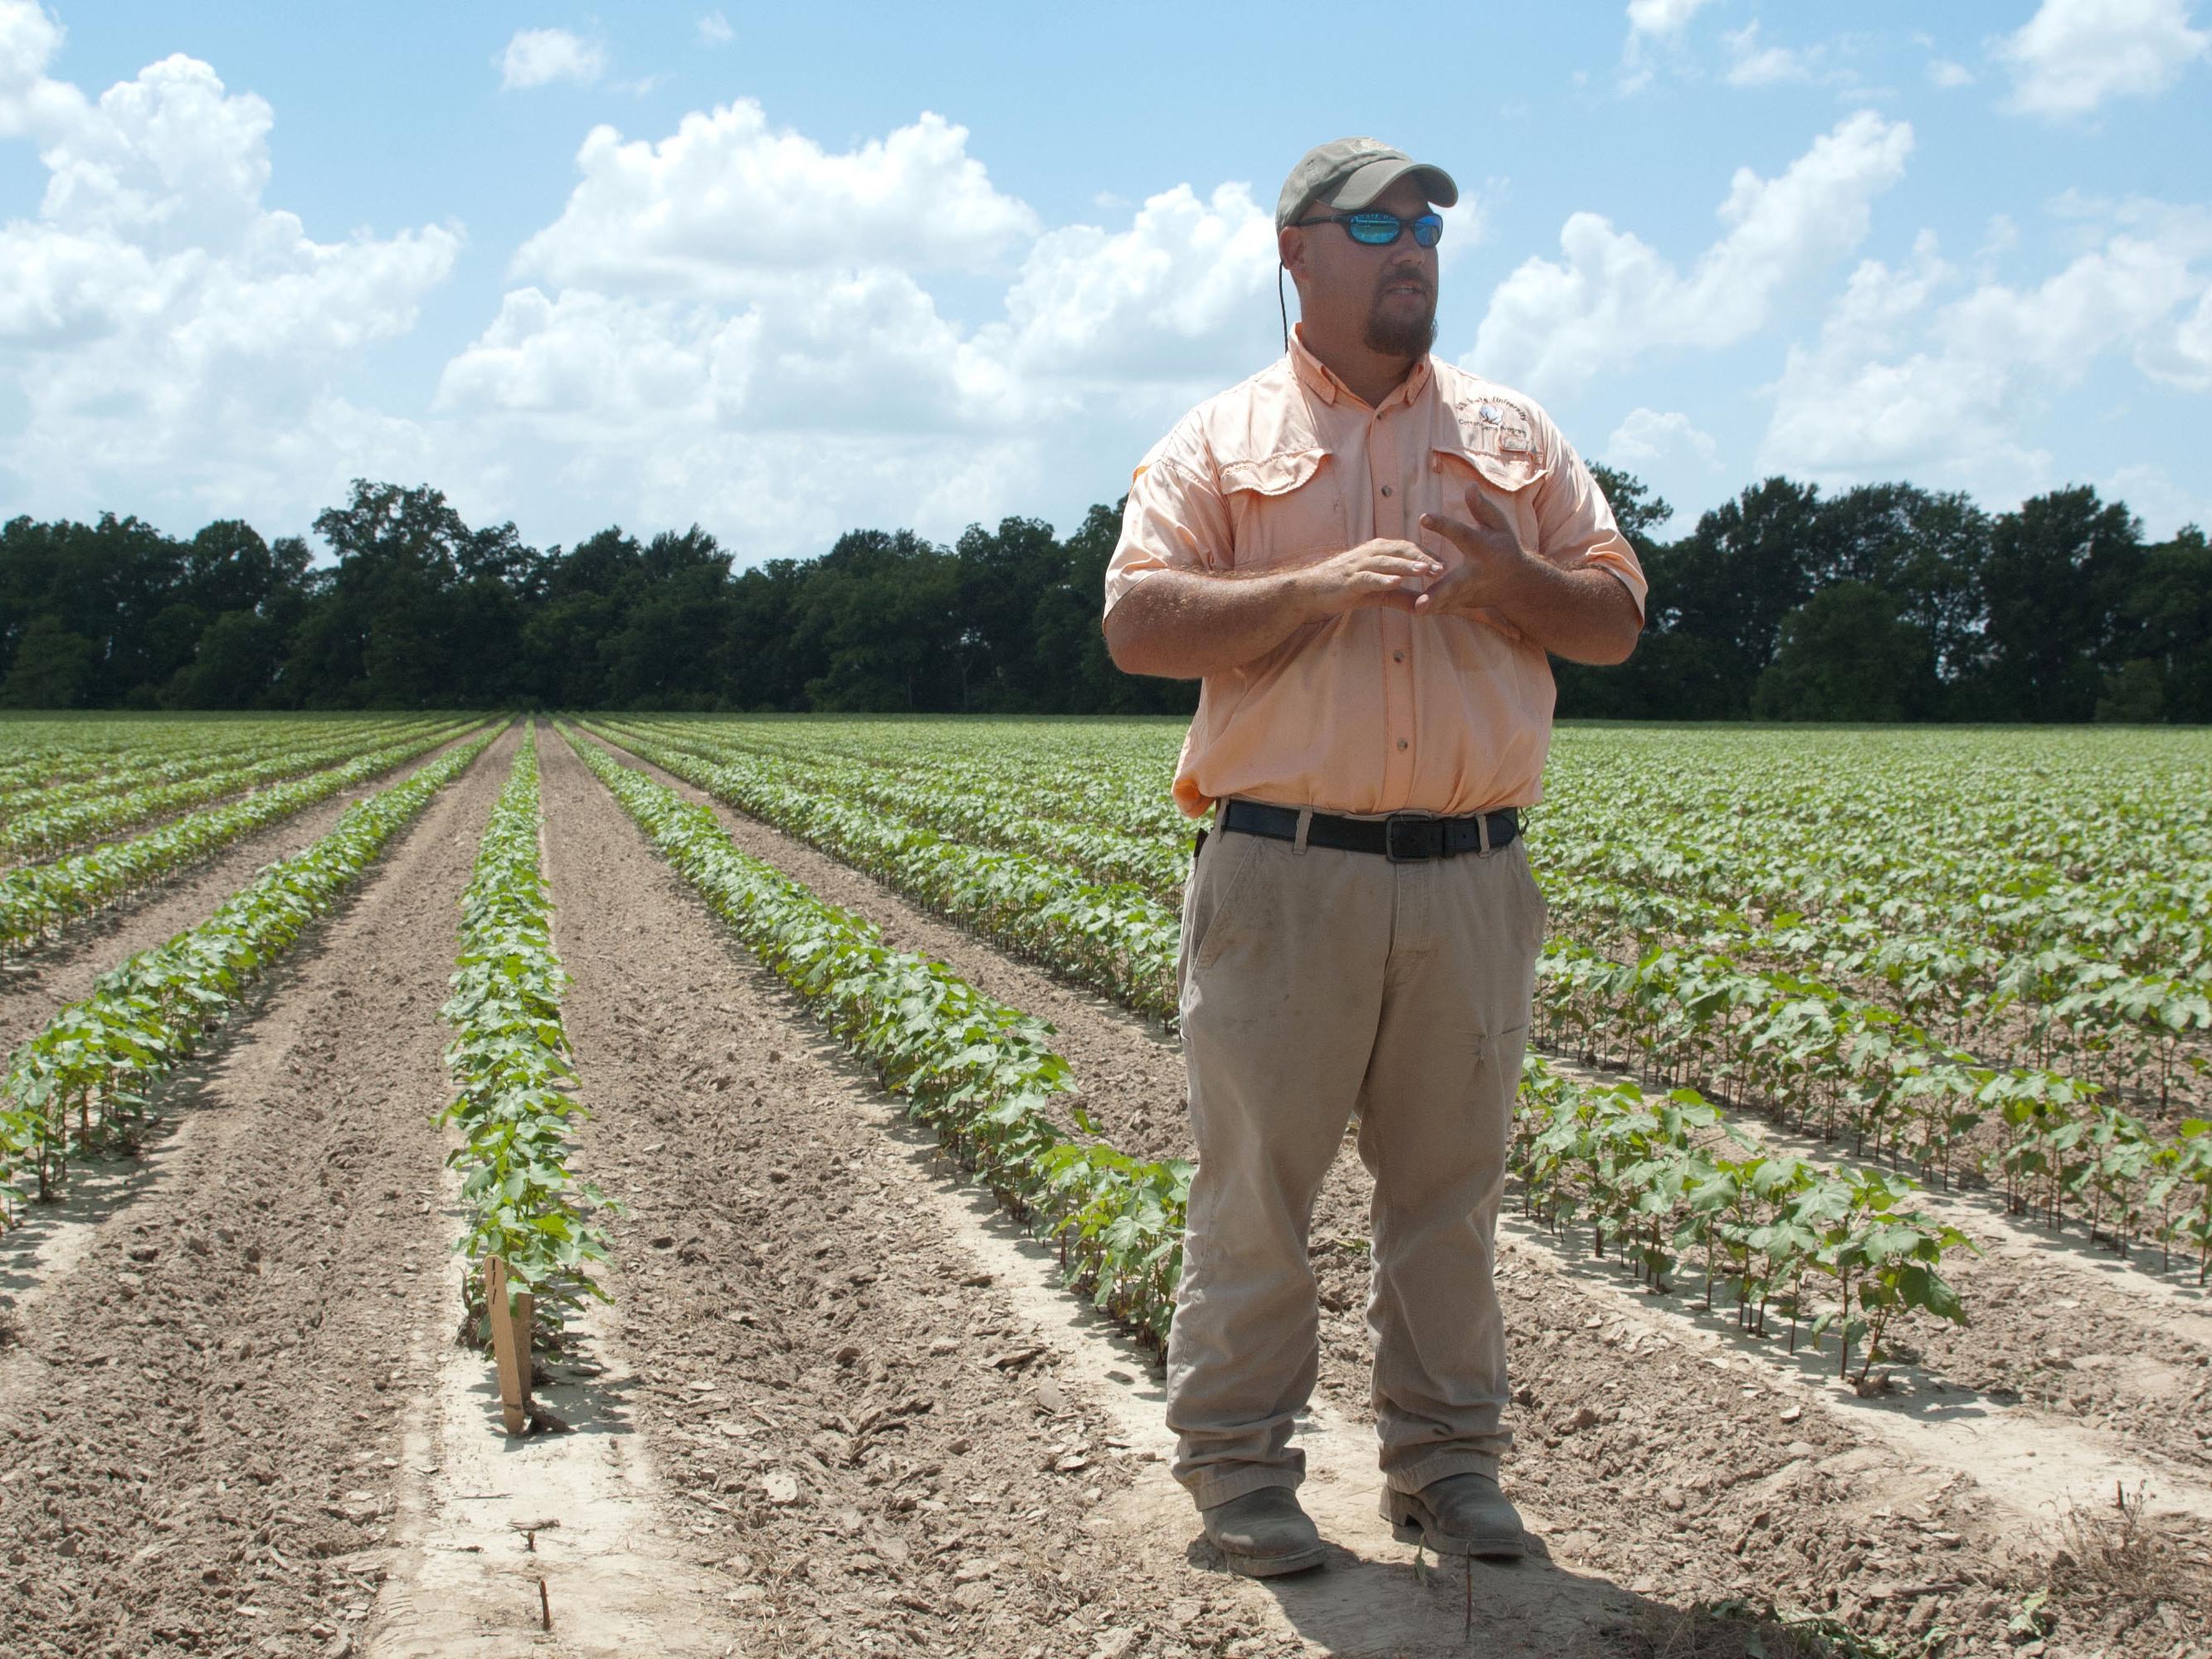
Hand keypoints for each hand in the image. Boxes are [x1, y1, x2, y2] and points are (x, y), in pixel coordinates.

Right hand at [1295, 538, 1441, 618]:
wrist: (1310, 591)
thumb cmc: (1344, 589)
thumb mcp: (1377, 593)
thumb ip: (1401, 596)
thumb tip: (1425, 606)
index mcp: (1378, 551)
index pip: (1407, 548)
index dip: (1426, 555)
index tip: (1445, 564)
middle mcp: (1370, 553)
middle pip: (1401, 551)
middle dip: (1422, 559)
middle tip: (1443, 567)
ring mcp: (1359, 565)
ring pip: (1387, 562)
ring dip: (1407, 566)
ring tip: (1425, 571)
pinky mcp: (1349, 580)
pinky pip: (1368, 578)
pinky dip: (1382, 579)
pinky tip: (1396, 582)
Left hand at [1415, 483, 1537, 617]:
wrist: (1516, 582)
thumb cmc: (1504, 546)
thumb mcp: (1498, 524)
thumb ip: (1482, 508)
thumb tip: (1469, 486)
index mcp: (1482, 549)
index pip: (1461, 535)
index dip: (1443, 526)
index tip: (1422, 517)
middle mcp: (1474, 574)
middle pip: (1454, 584)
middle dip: (1438, 594)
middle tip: (1420, 603)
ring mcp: (1468, 593)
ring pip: (1445, 602)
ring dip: (1429, 606)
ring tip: (1412, 610)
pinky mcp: (1461, 604)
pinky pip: (1441, 608)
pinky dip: (1426, 610)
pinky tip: (1405, 610)